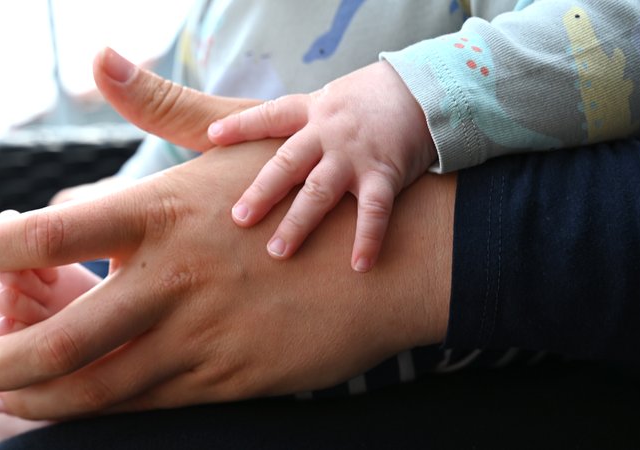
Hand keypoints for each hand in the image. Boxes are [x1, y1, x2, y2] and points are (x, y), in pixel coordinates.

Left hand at [0, 49, 453, 419]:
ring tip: (1, 393)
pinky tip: (76, 410)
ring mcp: (206, 334)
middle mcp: (177, 277)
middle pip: (61, 335)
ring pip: (100, 385)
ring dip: (37, 397)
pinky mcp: (234, 376)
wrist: (392, 255)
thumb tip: (101, 55)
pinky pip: (152, 403)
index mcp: (165, 213)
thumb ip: (161, 104)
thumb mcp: (235, 138)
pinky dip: (103, 411)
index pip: (52, 230)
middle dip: (0, 356)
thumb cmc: (305, 188)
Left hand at [208, 61, 436, 271]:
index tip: (212, 138)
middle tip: (239, 219)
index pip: (271, 116)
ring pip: (320, 191)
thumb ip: (306, 120)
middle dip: (261, 192)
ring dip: (298, 222)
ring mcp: (355, 155)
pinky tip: (359, 265)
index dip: (241, 126)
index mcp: (313, 112)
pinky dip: (367, 239)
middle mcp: (328, 133)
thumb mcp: (334, 98)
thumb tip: (273, 143)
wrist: (426, 89)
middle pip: (287, 163)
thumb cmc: (375, 99)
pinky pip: (374, 211)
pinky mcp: (385, 173)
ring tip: (278, 251)